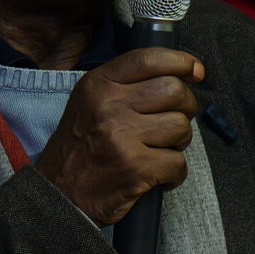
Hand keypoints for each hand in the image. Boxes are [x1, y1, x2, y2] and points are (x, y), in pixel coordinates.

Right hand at [32, 47, 204, 225]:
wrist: (58, 195)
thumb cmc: (81, 149)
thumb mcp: (90, 103)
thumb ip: (127, 85)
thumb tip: (181, 73)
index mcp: (99, 85)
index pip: (150, 58)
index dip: (181, 62)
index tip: (195, 71)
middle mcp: (109, 106)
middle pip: (175, 91)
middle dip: (185, 107)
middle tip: (172, 122)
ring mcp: (122, 136)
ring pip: (181, 127)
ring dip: (178, 143)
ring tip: (158, 151)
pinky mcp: (135, 167)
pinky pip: (178, 163)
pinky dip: (174, 174)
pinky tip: (158, 176)